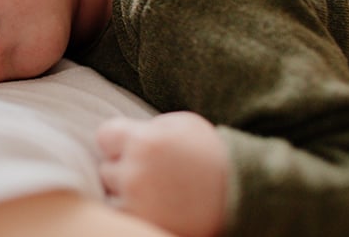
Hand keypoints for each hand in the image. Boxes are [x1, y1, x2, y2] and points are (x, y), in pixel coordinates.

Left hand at [96, 112, 227, 236]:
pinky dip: (135, 211)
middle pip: (107, 169)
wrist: (244, 195)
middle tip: (152, 172)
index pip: (104, 136)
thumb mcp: (182, 125)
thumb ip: (147, 127)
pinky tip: (158, 205)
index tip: (131, 146)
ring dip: (127, 193)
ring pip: (113, 195)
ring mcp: (138, 202)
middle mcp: (136, 172)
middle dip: (123, 169)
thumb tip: (123, 134)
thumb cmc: (211, 154)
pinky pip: (123, 215)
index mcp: (145, 141)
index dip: (117, 141)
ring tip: (157, 190)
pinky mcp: (144, 222)